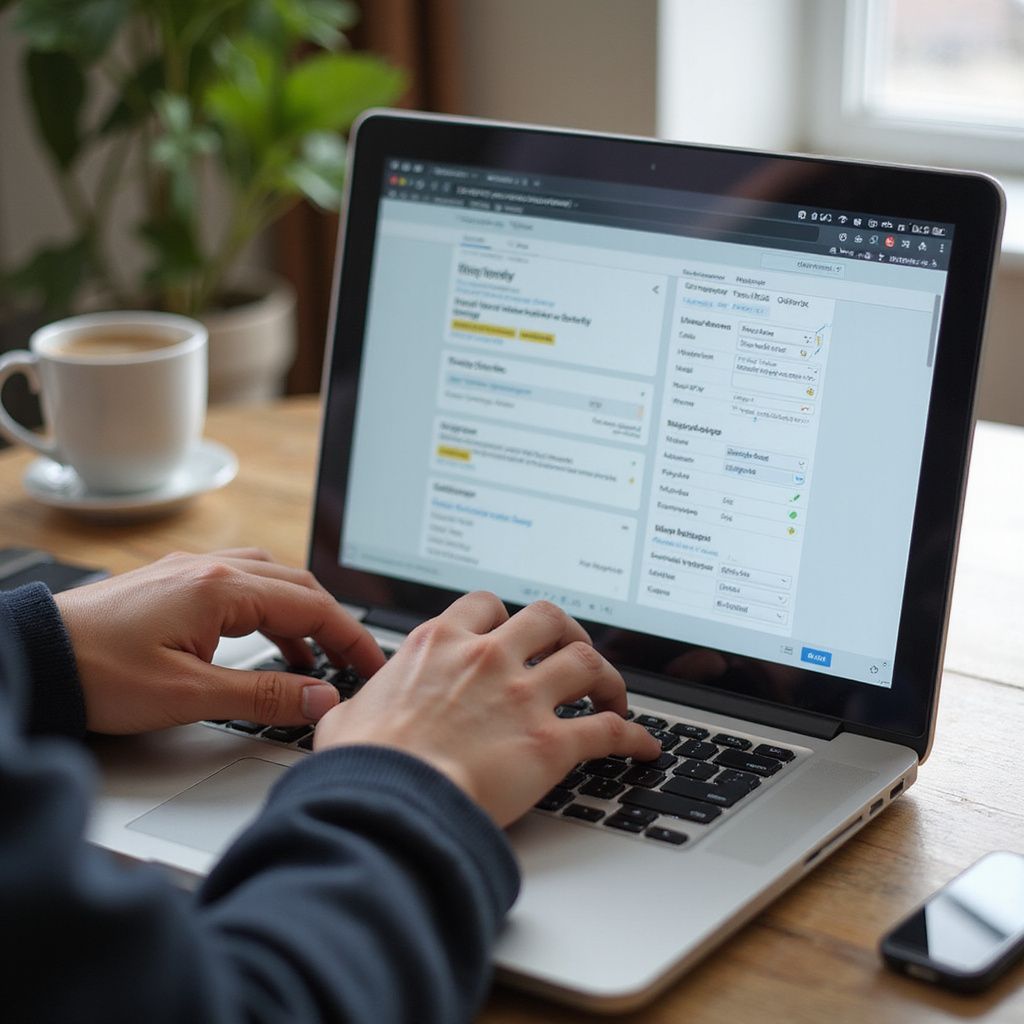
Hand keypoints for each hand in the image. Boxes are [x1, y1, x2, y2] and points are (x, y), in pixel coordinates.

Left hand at [54, 549, 385, 733]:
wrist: (33, 657)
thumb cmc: (97, 672)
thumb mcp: (189, 695)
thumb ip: (264, 693)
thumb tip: (321, 698)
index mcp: (223, 588)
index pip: (312, 608)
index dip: (351, 638)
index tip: (373, 664)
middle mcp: (213, 568)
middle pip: (299, 587)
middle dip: (334, 624)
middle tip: (356, 662)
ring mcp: (192, 571)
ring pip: (272, 580)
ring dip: (302, 615)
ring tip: (315, 658)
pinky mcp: (175, 583)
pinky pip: (242, 585)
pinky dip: (268, 611)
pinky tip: (265, 640)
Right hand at [314, 592, 660, 826]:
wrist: (388, 803)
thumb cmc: (365, 764)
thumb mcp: (349, 716)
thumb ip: (362, 702)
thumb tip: (347, 712)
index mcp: (440, 643)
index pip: (485, 604)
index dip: (505, 616)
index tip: (514, 633)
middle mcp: (488, 658)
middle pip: (549, 617)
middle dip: (567, 631)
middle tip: (572, 651)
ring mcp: (523, 697)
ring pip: (588, 661)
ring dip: (607, 676)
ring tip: (613, 694)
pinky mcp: (549, 743)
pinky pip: (609, 729)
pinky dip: (633, 736)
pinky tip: (643, 747)